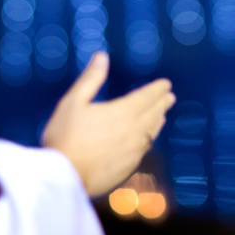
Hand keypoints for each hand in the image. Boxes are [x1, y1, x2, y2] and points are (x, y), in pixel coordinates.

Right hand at [42, 52, 175, 196]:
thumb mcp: (73, 102)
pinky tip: (146, 140)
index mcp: (122, 112)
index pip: (147, 97)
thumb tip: (102, 56)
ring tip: (162, 116)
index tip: (166, 84)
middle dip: (162, 103)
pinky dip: (149, 139)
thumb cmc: (64, 137)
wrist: (65, 178)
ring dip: (158, 121)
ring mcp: (133, 152)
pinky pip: (145, 149)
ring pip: (152, 133)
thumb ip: (90, 79)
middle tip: (170, 97)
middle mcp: (134, 131)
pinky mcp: (129, 168)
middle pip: (154, 114)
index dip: (157, 89)